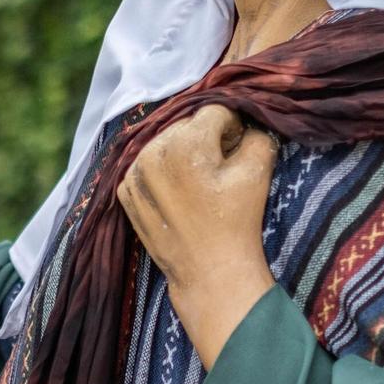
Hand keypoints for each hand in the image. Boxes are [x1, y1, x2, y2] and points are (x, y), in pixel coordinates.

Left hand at [116, 106, 279, 370]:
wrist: (210, 273)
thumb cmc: (237, 221)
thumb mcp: (258, 170)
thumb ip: (256, 133)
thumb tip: (246, 122)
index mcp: (185, 142)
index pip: (215, 111)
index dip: (233, 126)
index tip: (239, 148)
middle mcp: (152, 151)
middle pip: (187, 126)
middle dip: (206, 139)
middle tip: (221, 169)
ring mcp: (134, 173)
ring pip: (165, 144)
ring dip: (183, 155)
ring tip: (200, 183)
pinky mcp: (125, 193)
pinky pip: (147, 167)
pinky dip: (163, 174)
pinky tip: (180, 195)